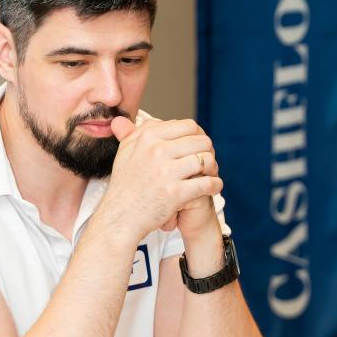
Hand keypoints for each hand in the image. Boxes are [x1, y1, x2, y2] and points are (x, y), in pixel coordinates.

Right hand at [103, 116, 222, 242]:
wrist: (120, 217)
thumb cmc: (124, 186)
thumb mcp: (124, 153)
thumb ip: (131, 134)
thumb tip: (122, 119)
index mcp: (147, 138)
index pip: (188, 125)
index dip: (198, 135)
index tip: (198, 146)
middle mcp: (157, 151)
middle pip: (201, 141)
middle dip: (208, 150)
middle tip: (207, 162)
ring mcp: (166, 172)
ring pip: (206, 160)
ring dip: (213, 167)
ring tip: (210, 174)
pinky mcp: (175, 193)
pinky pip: (207, 183)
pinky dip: (215, 184)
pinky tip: (214, 186)